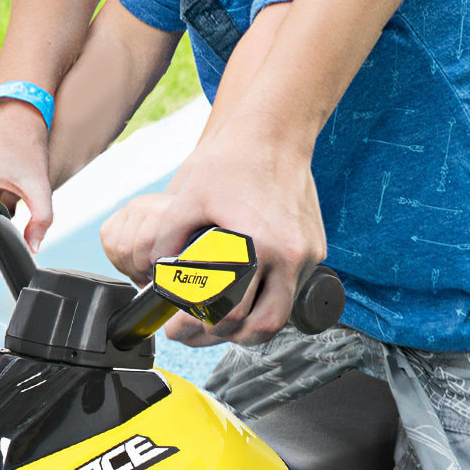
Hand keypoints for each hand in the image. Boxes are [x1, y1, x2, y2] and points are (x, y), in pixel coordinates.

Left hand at [109, 117, 325, 344]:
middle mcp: (290, 255)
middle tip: (193, 331)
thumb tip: (154, 276)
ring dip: (250, 327)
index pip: (228, 309)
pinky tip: (242, 297)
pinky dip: (267, 302)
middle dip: (222, 335)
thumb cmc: (231, 161)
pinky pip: (292, 291)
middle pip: (260, 325)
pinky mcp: (315, 250)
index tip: (175, 326)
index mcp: (258, 245)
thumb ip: (166, 240)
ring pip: (281, 317)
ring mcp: (308, 255)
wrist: (272, 134)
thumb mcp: (187, 199)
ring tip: (218, 324)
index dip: (197, 325)